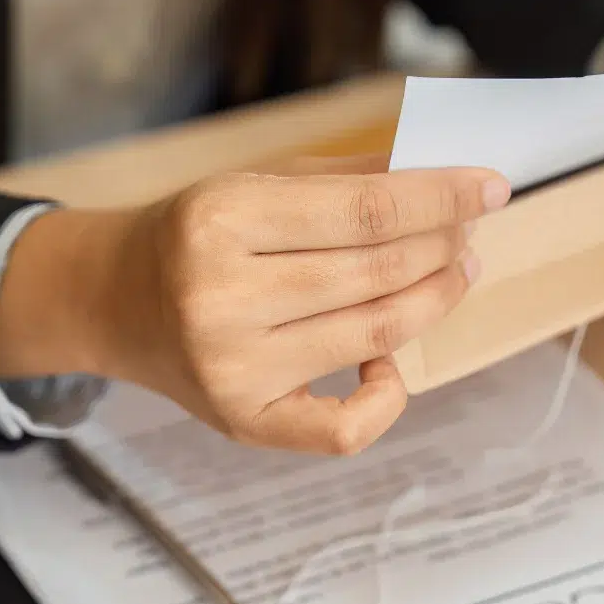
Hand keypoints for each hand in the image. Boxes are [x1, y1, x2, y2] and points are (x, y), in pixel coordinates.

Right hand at [0, 156, 510, 453]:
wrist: (112, 298)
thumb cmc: (196, 234)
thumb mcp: (256, 183)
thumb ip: (347, 178)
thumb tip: (443, 173)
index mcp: (221, 218)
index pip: (368, 209)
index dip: (442, 198)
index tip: (491, 187)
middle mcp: (221, 297)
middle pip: (378, 272)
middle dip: (445, 245)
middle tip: (471, 230)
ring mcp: (232, 368)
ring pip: (376, 334)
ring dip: (436, 299)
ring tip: (456, 269)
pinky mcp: (242, 421)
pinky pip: (344, 430)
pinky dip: (388, 397)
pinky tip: (390, 363)